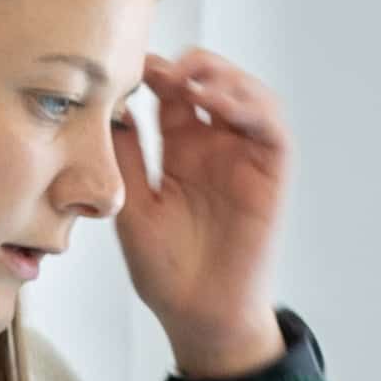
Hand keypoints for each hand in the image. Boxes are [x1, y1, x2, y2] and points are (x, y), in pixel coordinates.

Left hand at [112, 49, 290, 377]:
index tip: (129, 64)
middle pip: (210, 84)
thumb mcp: (132, 207)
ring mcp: (245, 158)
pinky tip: (218, 102)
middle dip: (187, 67)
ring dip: (221, 77)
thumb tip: (109, 108)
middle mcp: (215, 148)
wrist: (198, 316)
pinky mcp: (271, 174)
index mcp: (180, 152)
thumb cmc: (166, 272)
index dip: (156, 74)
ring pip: (245, 96)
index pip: (172, 96)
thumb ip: (125, 159)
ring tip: (189, 77)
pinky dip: (250, 106)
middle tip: (157, 66)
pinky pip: (270, 128)